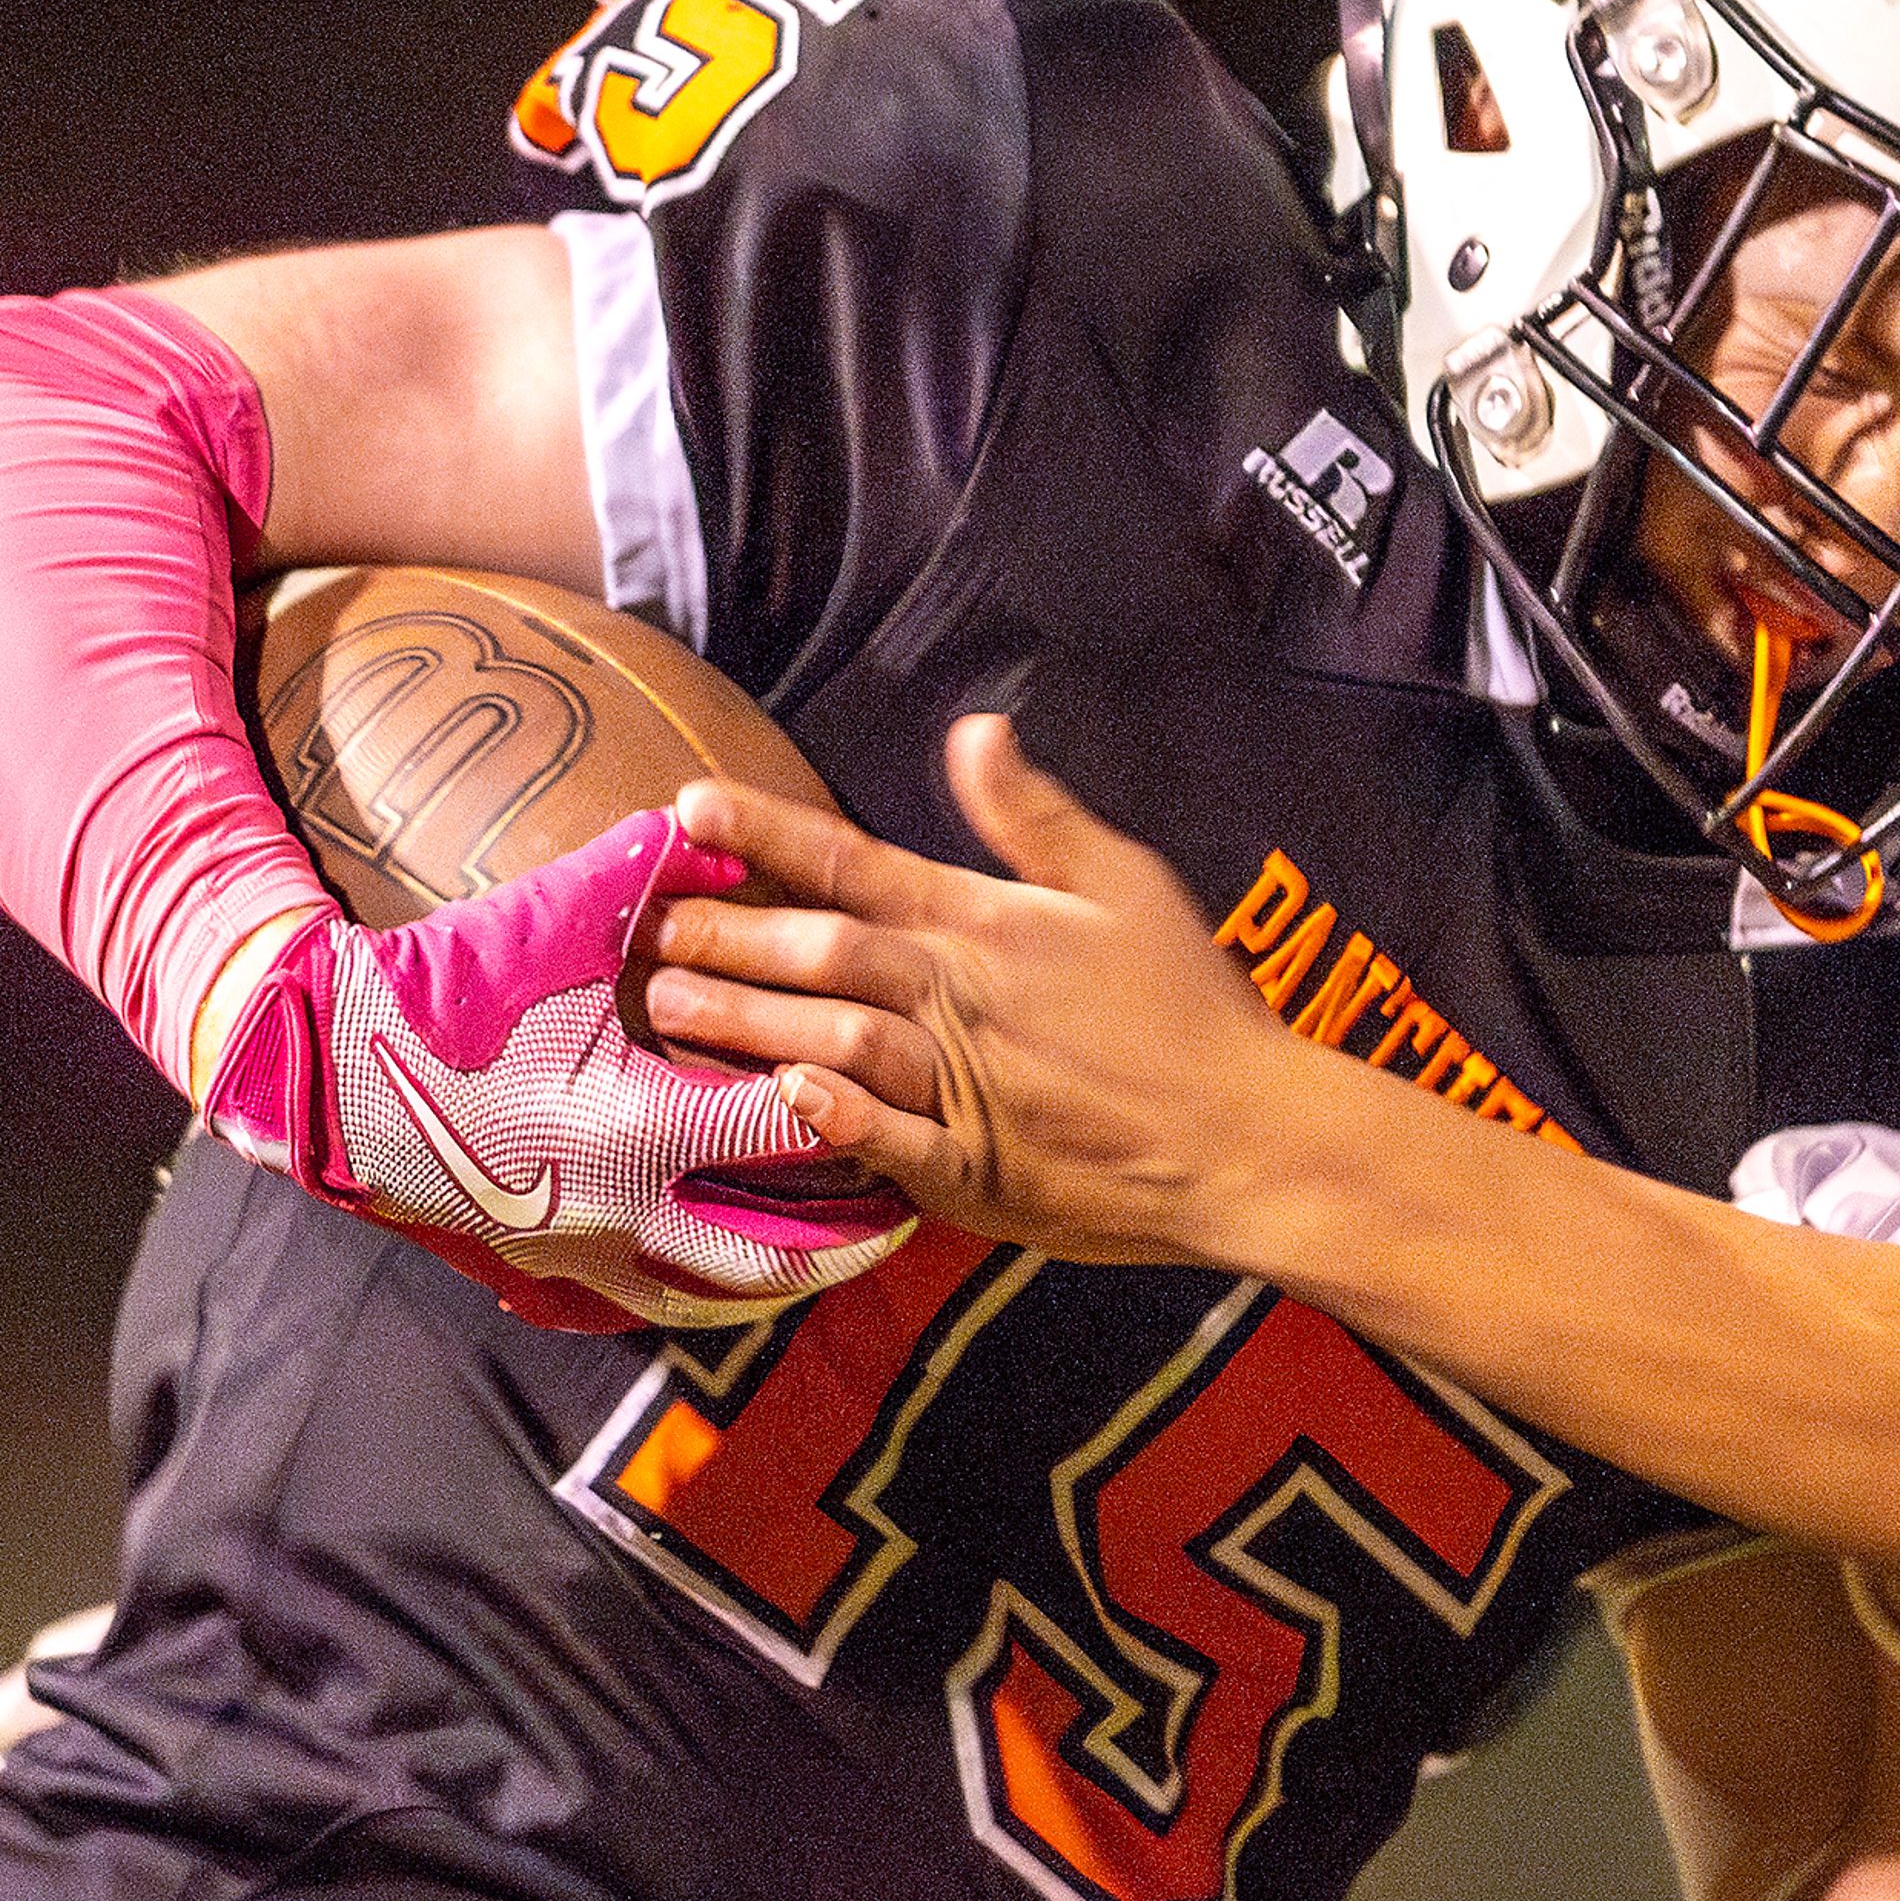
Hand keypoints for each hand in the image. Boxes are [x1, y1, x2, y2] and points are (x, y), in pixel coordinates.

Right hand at [206, 810, 915, 1330]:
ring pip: (724, 1291)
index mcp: (642, 1125)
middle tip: (911, 1207)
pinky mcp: (552, 1275)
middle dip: (849, 1237)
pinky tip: (748, 1272)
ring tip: (852, 1250)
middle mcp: (627, 1212)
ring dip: (792, 1273)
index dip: (852, 1106)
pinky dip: (719, 1291)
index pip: (790, 1125)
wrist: (327, 1076)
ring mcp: (587, 1257)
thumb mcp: (550, 923)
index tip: (906, 1087)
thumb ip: (648, 876)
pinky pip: (662, 1302)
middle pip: (778, 1248)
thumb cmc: (443, 991)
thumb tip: (723, 833)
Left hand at [641, 717, 1317, 1264]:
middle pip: (824, 951)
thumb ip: (1034, 816)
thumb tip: (975, 729)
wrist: (1248, 1134)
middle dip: (729, 930)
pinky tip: (775, 1097)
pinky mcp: (974, 1171)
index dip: (766, 830)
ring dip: (746, 1019)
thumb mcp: (1127, 883)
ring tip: (672, 1004)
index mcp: (988, 924)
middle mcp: (961, 998)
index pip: (856, 861)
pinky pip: (887, 1144)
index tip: (690, 803)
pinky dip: (832, 1118)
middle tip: (651, 921)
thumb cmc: (1191, 1005)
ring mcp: (965, 1088)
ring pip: (834, 1039)